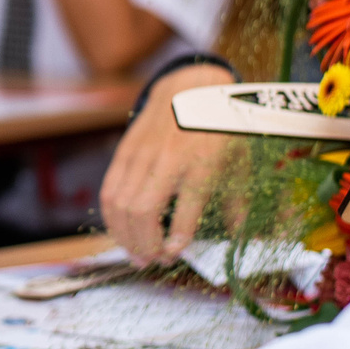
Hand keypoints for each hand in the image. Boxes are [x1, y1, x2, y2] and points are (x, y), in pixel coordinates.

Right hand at [100, 64, 235, 261]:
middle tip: (150, 261)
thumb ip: (237, 204)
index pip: (185, 212)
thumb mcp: (241, 163)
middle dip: (143, 244)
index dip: (175, 242)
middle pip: (142, 212)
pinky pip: (108, 191)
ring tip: (134, 253)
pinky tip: (121, 230)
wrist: (191, 87)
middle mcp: (168, 161)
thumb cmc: (221, 129)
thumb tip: (237, 238)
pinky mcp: (124, 152)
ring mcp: (142, 156)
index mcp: (202, 165)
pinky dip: (111, 217)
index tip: (173, 255)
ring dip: (124, 236)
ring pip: (119, 205)